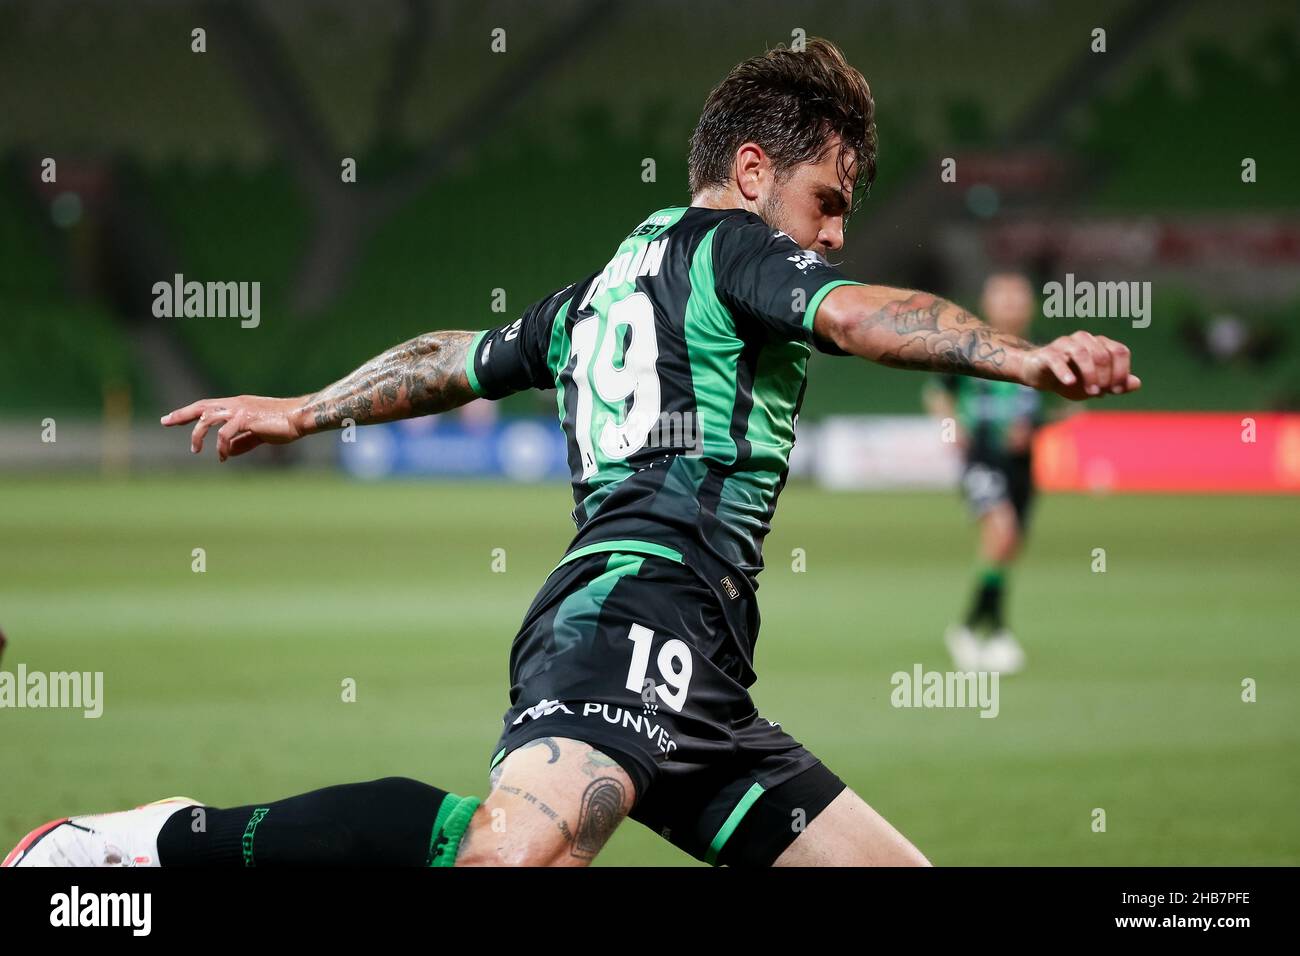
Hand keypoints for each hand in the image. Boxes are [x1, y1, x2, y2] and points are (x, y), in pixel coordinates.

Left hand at [161, 395, 306, 460]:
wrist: (299, 418)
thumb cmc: (282, 425)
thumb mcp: (258, 435)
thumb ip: (242, 442)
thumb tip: (226, 453)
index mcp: (237, 405)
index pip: (207, 406)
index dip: (188, 412)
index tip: (170, 418)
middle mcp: (235, 404)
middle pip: (201, 406)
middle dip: (182, 414)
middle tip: (165, 421)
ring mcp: (240, 410)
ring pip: (208, 418)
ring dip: (198, 435)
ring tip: (196, 450)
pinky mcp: (246, 419)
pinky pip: (225, 433)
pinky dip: (221, 446)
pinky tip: (223, 456)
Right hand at [1022, 331, 1140, 400]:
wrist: (1039, 376)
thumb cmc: (1071, 379)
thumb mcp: (1096, 386)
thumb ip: (1116, 384)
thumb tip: (1137, 383)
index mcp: (1099, 343)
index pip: (1119, 351)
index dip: (1121, 371)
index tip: (1116, 391)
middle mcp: (1084, 339)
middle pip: (1102, 354)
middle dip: (1105, 377)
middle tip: (1100, 393)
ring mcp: (1064, 344)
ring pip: (1082, 353)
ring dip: (1090, 375)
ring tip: (1090, 393)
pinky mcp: (1046, 354)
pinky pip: (1057, 360)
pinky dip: (1065, 371)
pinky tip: (1070, 382)